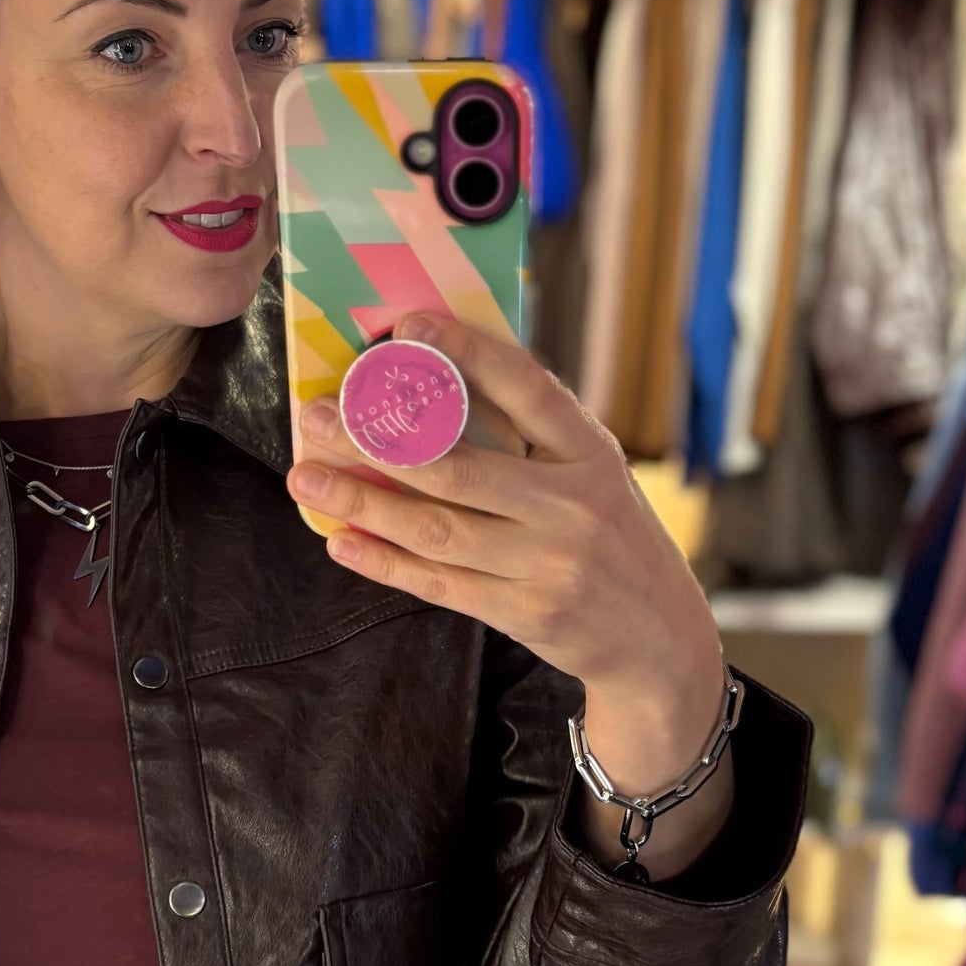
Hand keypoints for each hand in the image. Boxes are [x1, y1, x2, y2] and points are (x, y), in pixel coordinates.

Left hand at [287, 312, 733, 877]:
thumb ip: (536, 436)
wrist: (657, 638)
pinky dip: (384, 561)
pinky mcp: (525, 613)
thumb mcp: (595, 475)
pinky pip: (438, 582)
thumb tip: (444, 381)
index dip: (467, 352)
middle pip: (458, 465)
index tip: (407, 327)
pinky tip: (343, 540)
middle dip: (377, 438)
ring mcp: (548, 564)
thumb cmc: (612, 540)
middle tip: (319, 416)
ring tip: (307, 478)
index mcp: (592, 454)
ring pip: (436, 527)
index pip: (527, 388)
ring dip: (362, 501)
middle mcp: (573, 506)